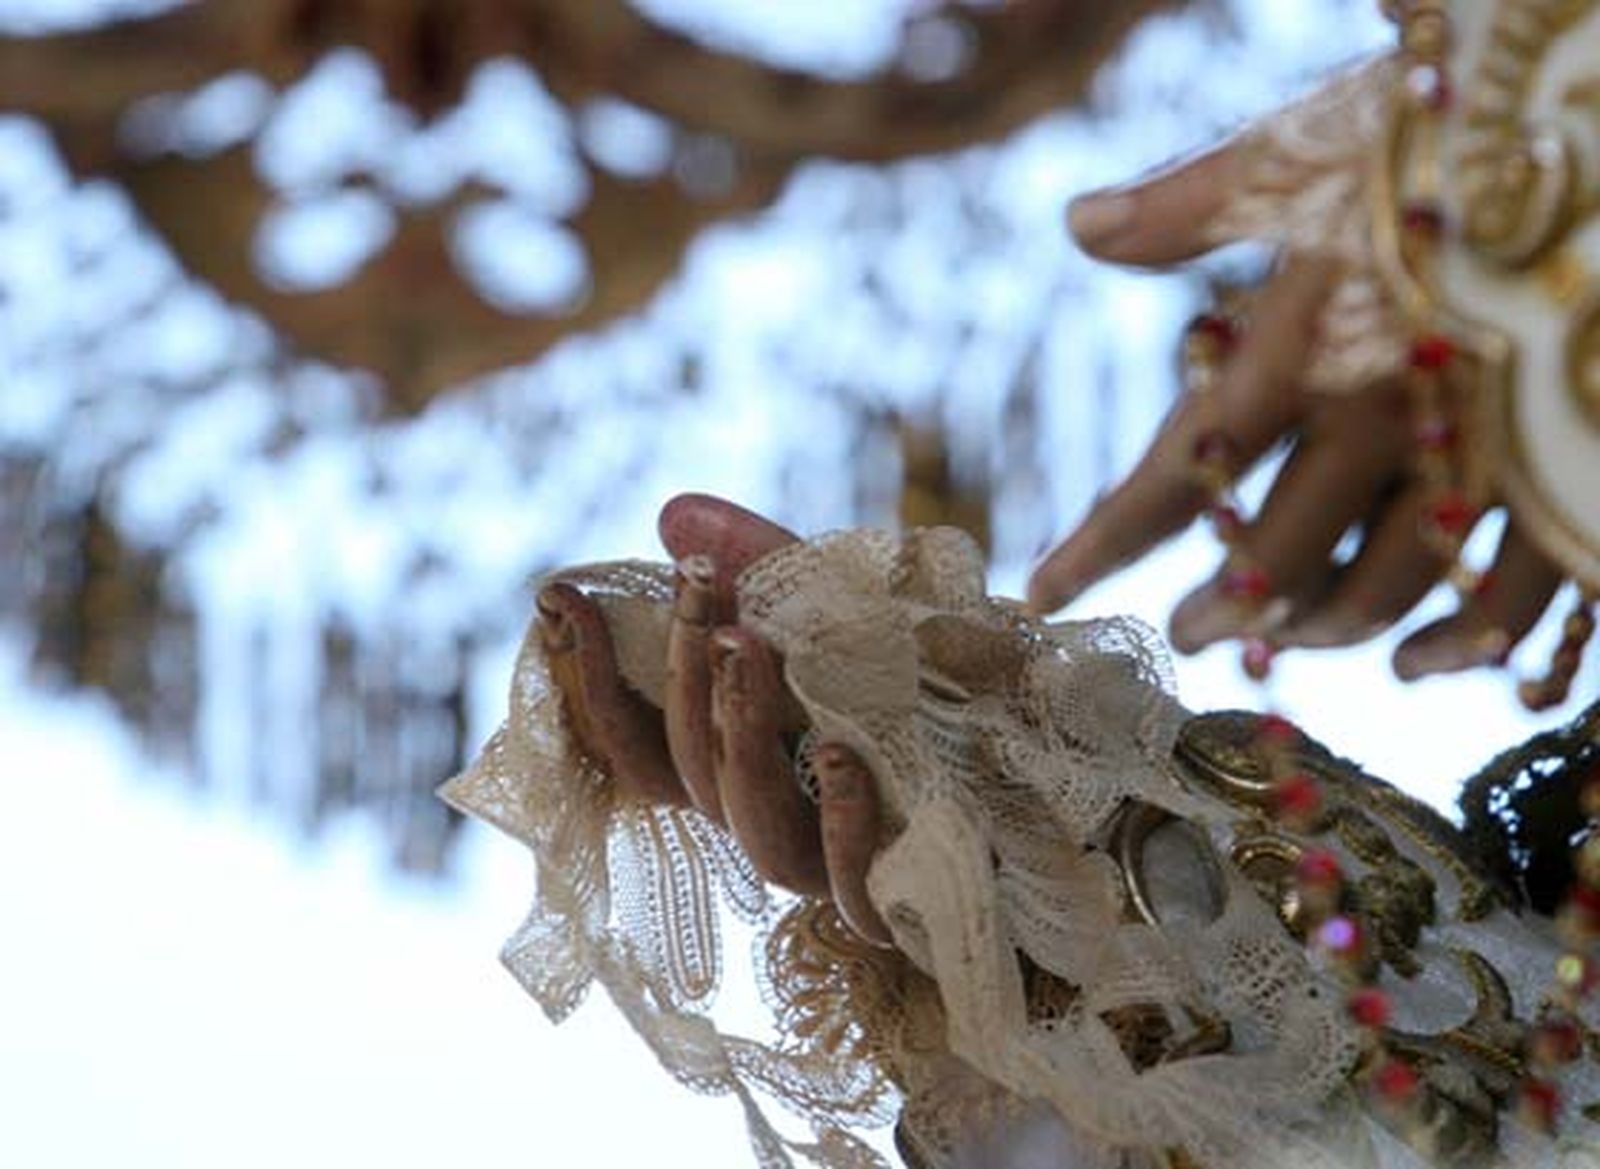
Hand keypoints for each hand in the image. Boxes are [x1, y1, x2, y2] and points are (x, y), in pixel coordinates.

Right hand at [535, 493, 891, 944]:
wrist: (1046, 787)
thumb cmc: (931, 698)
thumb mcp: (852, 614)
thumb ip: (766, 565)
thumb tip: (673, 514)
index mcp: (736, 759)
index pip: (633, 732)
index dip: (585, 671)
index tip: (556, 592)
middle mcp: (764, 815)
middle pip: (682, 764)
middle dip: (683, 666)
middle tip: (699, 580)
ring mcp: (823, 867)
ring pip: (746, 822)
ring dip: (739, 731)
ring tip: (751, 650)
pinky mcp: (895, 905)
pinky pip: (848, 880)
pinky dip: (839, 817)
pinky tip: (841, 757)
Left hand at [1025, 74, 1565, 682]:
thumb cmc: (1456, 143)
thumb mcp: (1315, 155)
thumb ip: (1195, 204)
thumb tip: (1081, 224)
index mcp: (1305, 348)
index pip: (1178, 474)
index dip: (1102, 543)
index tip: (1043, 592)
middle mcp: (1384, 418)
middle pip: (1276, 555)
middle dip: (1218, 606)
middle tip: (1184, 632)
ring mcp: (1483, 456)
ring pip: (1383, 588)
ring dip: (1318, 628)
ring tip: (1277, 643)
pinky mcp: (1570, 476)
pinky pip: (1512, 598)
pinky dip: (1457, 645)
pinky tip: (1418, 662)